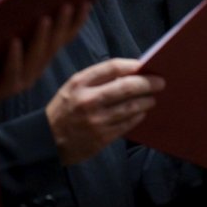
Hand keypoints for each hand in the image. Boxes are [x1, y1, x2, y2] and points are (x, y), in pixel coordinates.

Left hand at [0, 1, 89, 114]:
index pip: (62, 38)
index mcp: (36, 56)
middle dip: (63, 25)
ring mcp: (20, 81)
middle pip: (54, 45)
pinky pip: (11, 73)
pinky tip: (15, 42)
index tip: (85, 2)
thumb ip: (10, 22)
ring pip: (37, 58)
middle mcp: (34, 68)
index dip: (75, 23)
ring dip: (42, 38)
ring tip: (45, 19)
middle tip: (68, 4)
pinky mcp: (2, 90)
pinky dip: (14, 57)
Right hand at [45, 57, 164, 164]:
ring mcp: (96, 120)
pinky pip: (127, 124)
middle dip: (148, 83)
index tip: (144, 65)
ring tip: (152, 98)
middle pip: (127, 87)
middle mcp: (88, 100)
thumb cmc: (64, 110)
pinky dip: (138, 116)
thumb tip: (130, 72)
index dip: (132, 65)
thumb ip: (97, 79)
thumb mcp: (72, 88)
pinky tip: (142, 112)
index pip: (113, 67)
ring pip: (131, 107)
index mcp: (79, 83)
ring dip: (146, 101)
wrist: (45, 141)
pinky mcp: (101, 138)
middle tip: (160, 82)